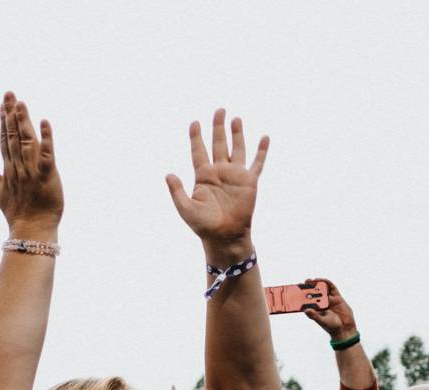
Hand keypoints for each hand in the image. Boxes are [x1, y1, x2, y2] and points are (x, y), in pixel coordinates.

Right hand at [0, 92, 61, 237]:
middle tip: (9, 93)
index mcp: (8, 169)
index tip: (2, 104)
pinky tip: (45, 122)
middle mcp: (18, 167)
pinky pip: (47, 154)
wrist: (31, 230)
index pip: (4, 140)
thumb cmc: (17, 214)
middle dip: (10, 114)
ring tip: (21, 104)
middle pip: (12, 136)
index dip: (2, 121)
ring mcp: (31, 171)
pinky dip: (47, 138)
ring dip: (23, 122)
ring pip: (25, 141)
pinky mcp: (46, 176)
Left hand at [165, 109, 267, 250]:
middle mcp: (219, 172)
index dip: (196, 137)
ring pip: (236, 148)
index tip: (194, 122)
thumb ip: (177, 191)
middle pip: (218, 144)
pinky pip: (257, 163)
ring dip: (236, 134)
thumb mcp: (185, 208)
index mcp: (202, 176)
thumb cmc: (203, 225)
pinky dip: (261, 150)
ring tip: (236, 118)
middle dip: (218, 127)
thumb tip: (168, 174)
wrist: (224, 236)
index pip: (198, 151)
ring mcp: (235, 175)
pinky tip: (264, 137)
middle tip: (219, 110)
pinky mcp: (249, 181)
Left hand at [301, 278, 355, 339]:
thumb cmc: (331, 326)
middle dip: (307, 288)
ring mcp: (329, 300)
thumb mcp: (322, 321)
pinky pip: (332, 288)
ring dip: (316, 284)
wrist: (345, 328)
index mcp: (315, 309)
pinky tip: (322, 280)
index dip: (300, 296)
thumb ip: (315, 316)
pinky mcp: (337, 298)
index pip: (306, 301)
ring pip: (322, 290)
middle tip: (302, 283)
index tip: (295, 291)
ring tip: (310, 280)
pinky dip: (327, 283)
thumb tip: (306, 310)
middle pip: (313, 294)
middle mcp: (321, 303)